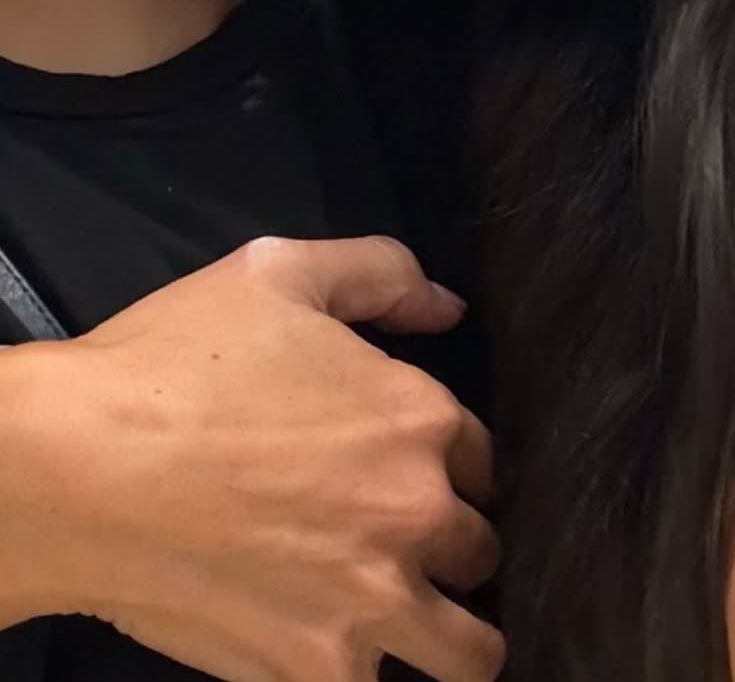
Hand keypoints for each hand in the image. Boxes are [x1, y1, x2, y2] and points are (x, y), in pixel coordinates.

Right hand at [8, 237, 503, 681]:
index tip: (411, 472)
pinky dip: (371, 674)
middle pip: (480, 551)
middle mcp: (414, 515)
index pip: (483, 460)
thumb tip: (447, 308)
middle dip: (448, 545)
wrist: (73, 469)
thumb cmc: (173, 361)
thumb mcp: (279, 271)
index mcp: (417, 418)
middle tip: (393, 542)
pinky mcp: (314, 673)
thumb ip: (381, 274)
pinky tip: (338, 648)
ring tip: (410, 621)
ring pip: (470, 651)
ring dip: (450, 632)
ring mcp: (370, 605)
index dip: (449, 464)